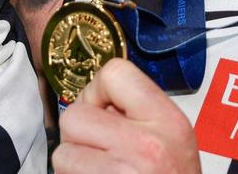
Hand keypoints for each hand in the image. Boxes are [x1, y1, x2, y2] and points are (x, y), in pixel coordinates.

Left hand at [53, 58, 200, 172]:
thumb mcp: (174, 136)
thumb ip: (138, 110)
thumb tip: (93, 95)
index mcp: (167, 121)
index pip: (113, 73)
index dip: (98, 91)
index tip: (106, 111)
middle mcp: (145, 147)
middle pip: (75, 116)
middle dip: (80, 134)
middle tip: (101, 150)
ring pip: (63, 154)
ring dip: (74, 165)